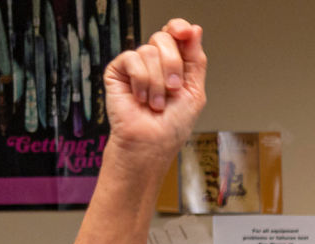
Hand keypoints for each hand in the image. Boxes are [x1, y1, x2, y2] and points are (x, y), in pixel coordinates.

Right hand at [103, 19, 206, 166]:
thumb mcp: (194, 90)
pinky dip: (141, 81)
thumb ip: (196, 59)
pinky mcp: (118, 71)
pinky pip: (132, 58)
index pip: (176, 33)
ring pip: (149, 50)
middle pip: (163, 37)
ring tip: (156, 103)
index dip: (180, 28)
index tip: (185, 32)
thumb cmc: (172, 125)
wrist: (151, 144)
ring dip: (158, 82)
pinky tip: (140, 98)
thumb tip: (194, 29)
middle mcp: (155, 61)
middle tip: (173, 89)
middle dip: (173, 64)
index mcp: (174, 63)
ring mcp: (136, 65)